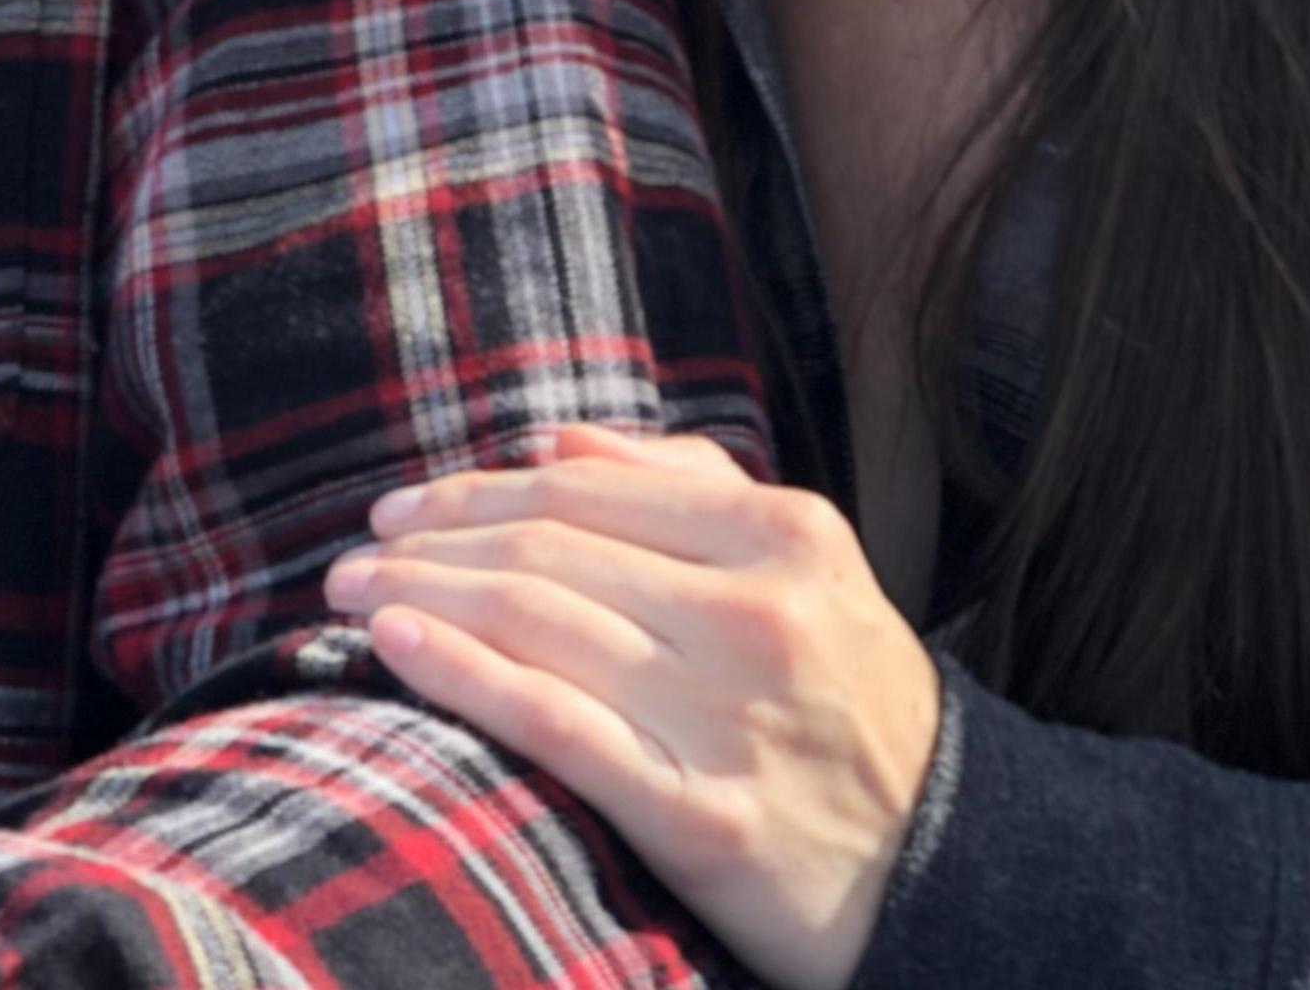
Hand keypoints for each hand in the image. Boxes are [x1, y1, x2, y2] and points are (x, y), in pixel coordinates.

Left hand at [322, 425, 939, 989]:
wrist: (956, 869)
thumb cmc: (852, 704)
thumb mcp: (809, 568)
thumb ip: (690, 487)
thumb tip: (561, 440)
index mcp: (782, 534)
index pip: (583, 487)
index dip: (475, 489)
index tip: (403, 504)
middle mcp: (757, 613)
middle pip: (547, 550)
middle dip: (430, 542)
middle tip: (355, 551)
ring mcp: (731, 716)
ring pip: (537, 623)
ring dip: (421, 599)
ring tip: (353, 596)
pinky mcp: (706, 820)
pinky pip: (556, 726)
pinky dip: (461, 675)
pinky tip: (396, 648)